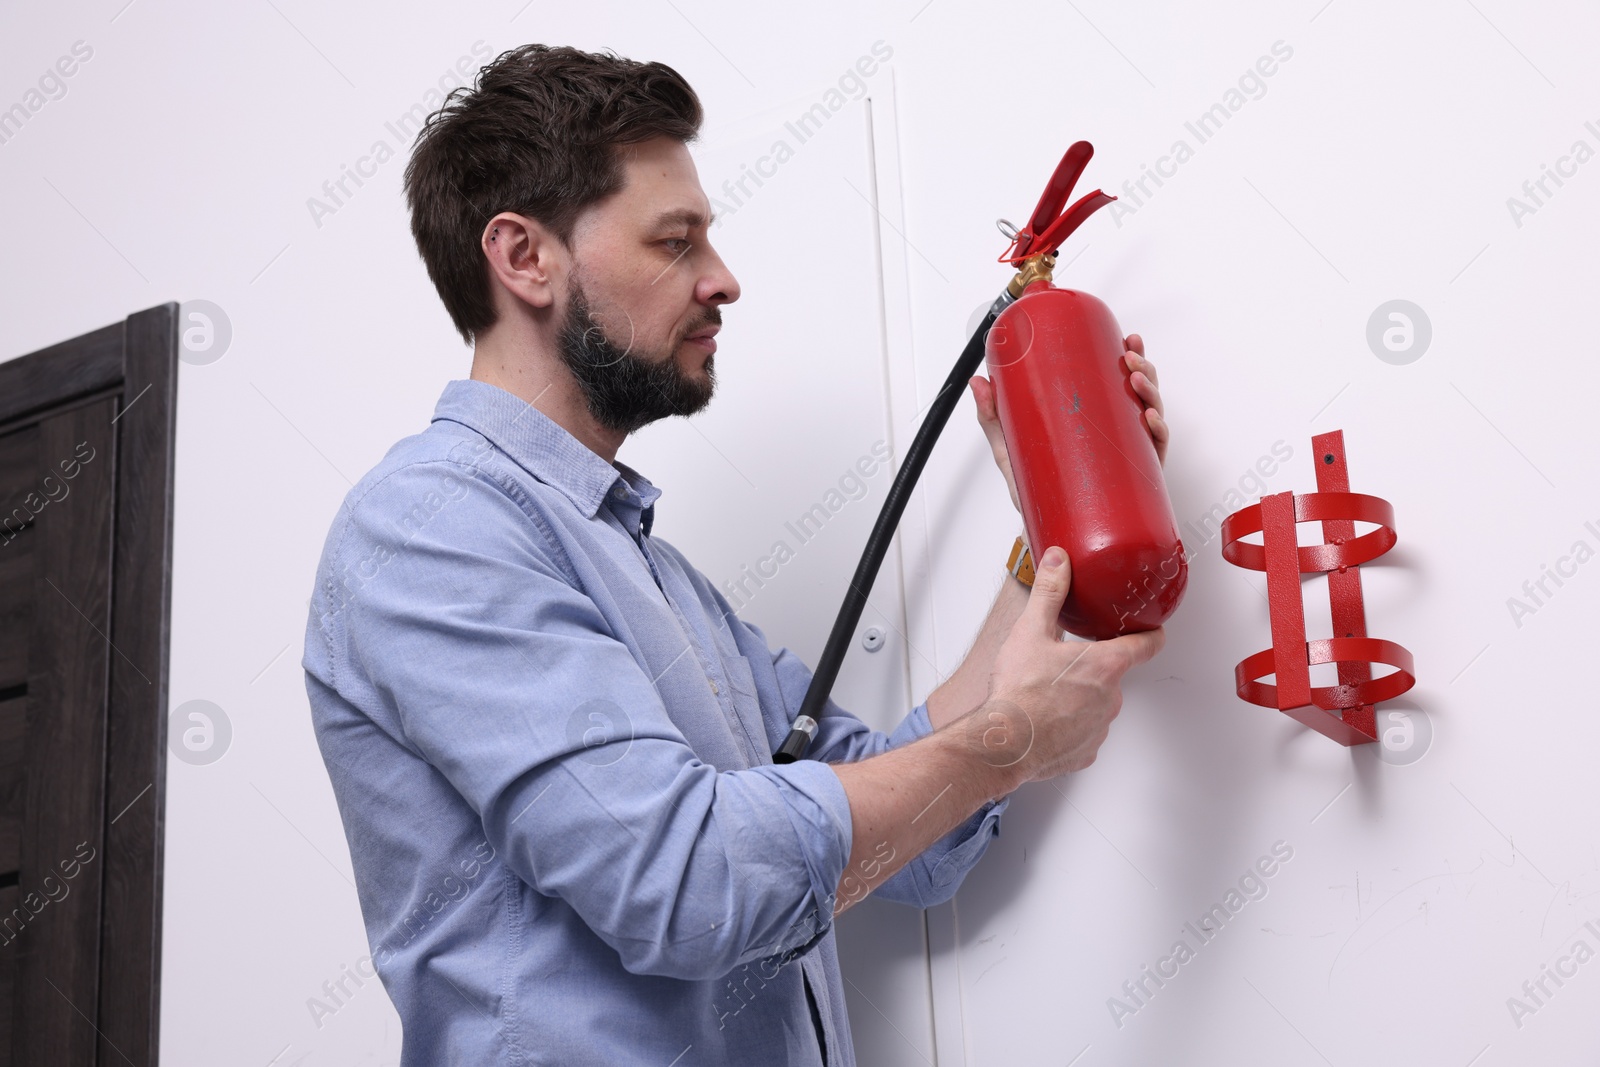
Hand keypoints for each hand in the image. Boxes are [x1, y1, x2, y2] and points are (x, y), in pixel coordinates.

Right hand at [966, 545, 1164, 784]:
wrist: (1003, 742)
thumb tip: (1059, 562)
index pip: (1147, 645)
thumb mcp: (1031, 631)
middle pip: (1112, 675)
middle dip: (1091, 669)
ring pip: (1097, 705)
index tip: (1151, 630)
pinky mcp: (1086, 751)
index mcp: (1105, 664)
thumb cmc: (1019, 692)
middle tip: (1061, 664)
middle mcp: (1111, 697)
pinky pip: (1083, 734)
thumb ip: (1049, 592)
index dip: (1151, 634)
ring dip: (1079, 698)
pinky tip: (1044, 720)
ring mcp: (1100, 727)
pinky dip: (1068, 727)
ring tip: (1046, 694)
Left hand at [970, 333, 1168, 516]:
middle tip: (1129, 359)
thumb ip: (993, 417)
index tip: (1127, 339)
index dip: (1131, 357)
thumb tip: (979, 382)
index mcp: (1096, 419)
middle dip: (1143, 369)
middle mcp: (1115, 434)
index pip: (1119, 382)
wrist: (1043, 534)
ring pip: (1152, 415)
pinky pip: (1155, 453)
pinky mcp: (1133, 480)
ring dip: (1152, 393)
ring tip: (1138, 383)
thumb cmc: (1035, 490)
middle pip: (1141, 393)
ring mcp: (1127, 455)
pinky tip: (1150, 421)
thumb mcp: (1011, 448)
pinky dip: (1159, 433)